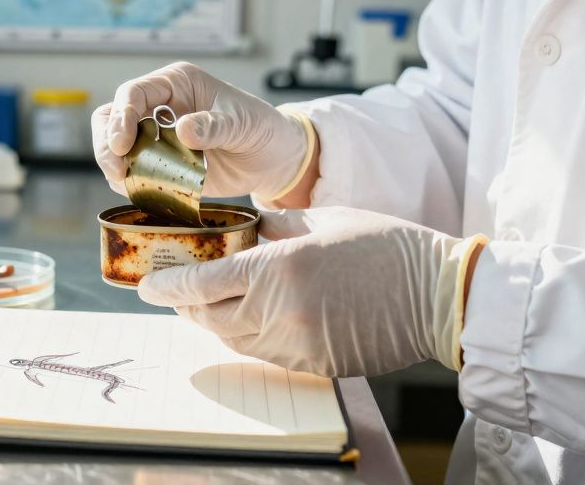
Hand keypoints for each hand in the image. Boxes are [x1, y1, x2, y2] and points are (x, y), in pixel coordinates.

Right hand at [90, 62, 312, 199]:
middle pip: (112, 117)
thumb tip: (183, 130)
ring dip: (112, 163)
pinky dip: (128, 182)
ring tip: (125, 181)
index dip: (122, 116)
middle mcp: (159, 106)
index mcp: (176, 84)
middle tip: (117, 169)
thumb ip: (214, 125)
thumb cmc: (260, 128)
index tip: (122, 144)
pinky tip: (140, 190)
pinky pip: (130, 170)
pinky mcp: (158, 162)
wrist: (272, 159)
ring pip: (113, 143)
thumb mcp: (242, 123)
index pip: (134, 92)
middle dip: (107, 142)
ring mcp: (156, 135)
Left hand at [137, 207, 487, 376]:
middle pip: (210, 317)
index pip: (204, 282)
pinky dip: (245, 339)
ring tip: (202, 307)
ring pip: (232, 341)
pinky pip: (264, 356)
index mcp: (278, 268)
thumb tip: (237, 228)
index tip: (146, 285)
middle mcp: (280, 311)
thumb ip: (271, 226)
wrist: (438, 292)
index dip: (169, 286)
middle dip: (185, 306)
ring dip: (212, 324)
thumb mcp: (319, 219)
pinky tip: (243, 322)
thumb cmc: (382, 245)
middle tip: (171, 292)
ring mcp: (297, 344)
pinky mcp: (314, 365)